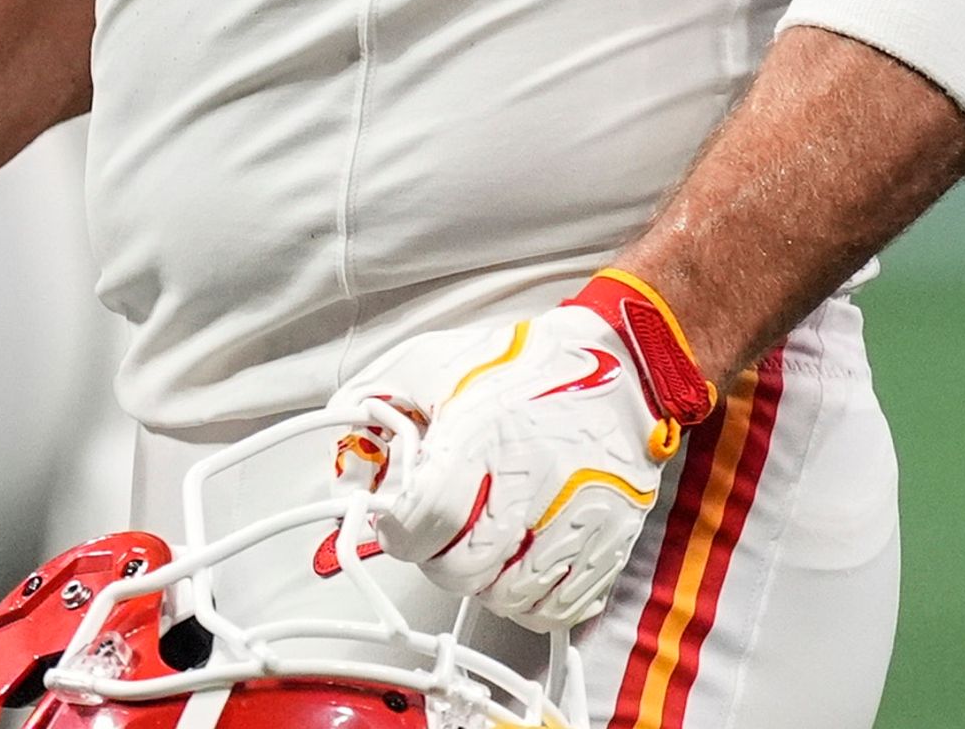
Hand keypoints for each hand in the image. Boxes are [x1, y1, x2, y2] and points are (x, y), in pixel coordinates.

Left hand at [322, 274, 716, 632]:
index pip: (428, 520)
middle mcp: (531, 484)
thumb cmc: (530, 363)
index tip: (395, 526)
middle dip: (437, 560)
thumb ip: (381, 392)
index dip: (400, 534)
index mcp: (481, 438)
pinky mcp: (611, 539)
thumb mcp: (436, 360)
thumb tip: (340, 417)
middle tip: (436, 538)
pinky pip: (563, 604)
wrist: (623, 361)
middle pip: (465, 569)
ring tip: (480, 550)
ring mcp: (576, 517)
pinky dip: (534, 602)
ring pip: (511, 596)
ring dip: (485, 583)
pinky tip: (522, 571)